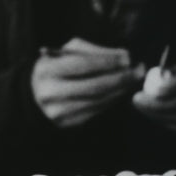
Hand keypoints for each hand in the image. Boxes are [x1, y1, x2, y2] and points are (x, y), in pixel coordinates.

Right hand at [31, 37, 145, 127]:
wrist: (36, 94)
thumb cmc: (57, 66)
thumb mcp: (69, 52)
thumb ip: (95, 51)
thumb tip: (125, 56)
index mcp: (47, 70)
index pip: (83, 65)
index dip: (108, 61)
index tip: (128, 58)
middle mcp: (51, 93)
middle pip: (94, 86)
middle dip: (121, 78)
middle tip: (139, 70)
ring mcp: (59, 112)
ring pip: (99, 100)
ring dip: (121, 89)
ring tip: (134, 79)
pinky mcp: (69, 123)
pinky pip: (98, 110)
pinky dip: (113, 99)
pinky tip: (122, 91)